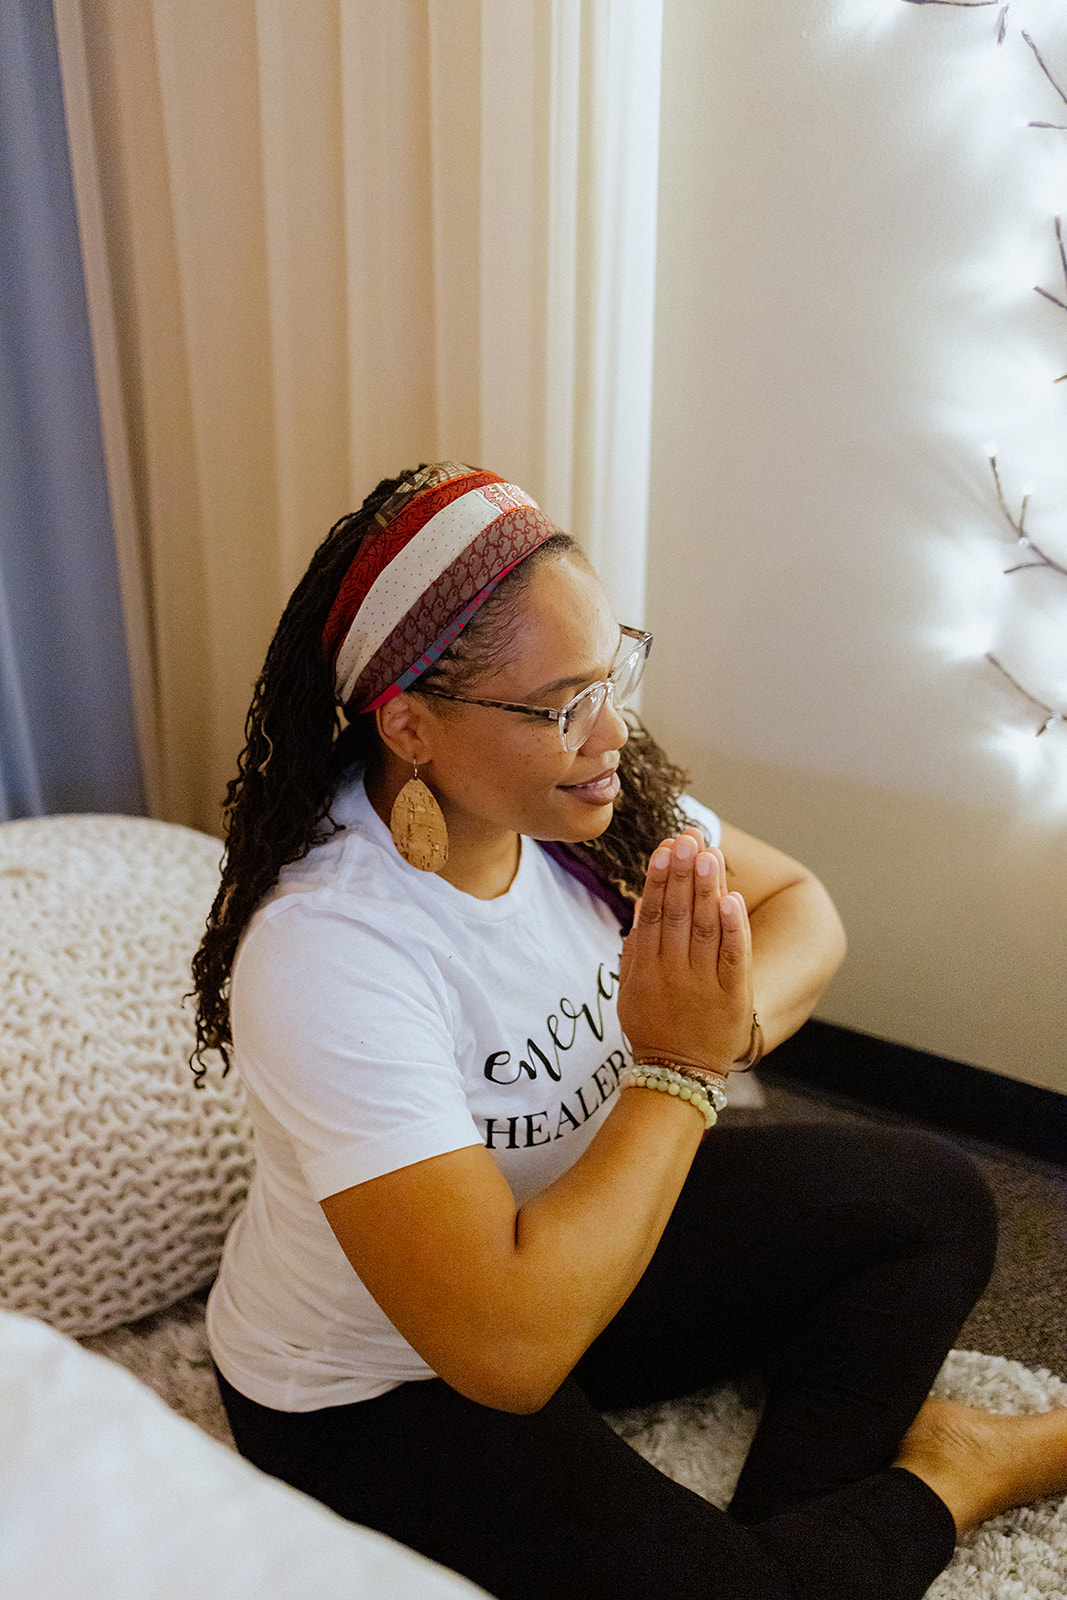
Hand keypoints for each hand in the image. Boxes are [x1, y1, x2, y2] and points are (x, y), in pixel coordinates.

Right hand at [616, 834, 752, 1073]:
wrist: (676, 1073)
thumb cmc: (651, 1026)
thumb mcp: (630, 988)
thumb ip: (635, 948)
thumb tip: (642, 902)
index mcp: (645, 968)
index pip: (652, 914)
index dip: (658, 879)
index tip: (664, 847)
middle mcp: (672, 973)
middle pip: (677, 915)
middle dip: (682, 873)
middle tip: (688, 838)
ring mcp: (702, 985)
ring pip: (704, 930)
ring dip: (705, 890)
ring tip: (708, 855)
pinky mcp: (732, 998)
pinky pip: (733, 959)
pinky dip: (732, 930)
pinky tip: (731, 901)